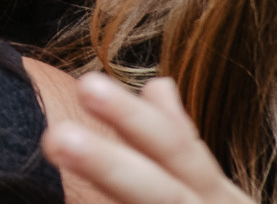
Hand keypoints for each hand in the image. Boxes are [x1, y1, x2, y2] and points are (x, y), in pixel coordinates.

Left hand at [42, 74, 253, 203]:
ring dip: (109, 191)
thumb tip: (158, 84)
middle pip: (160, 194)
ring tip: (58, 156)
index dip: (132, 121)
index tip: (83, 84)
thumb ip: (182, 144)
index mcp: (220, 200)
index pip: (178, 151)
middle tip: (56, 138)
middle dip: (109, 167)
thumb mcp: (214, 193)